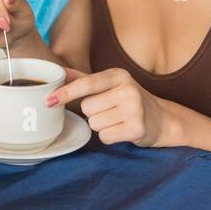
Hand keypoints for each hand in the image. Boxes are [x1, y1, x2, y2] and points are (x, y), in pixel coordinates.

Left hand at [48, 67, 179, 147]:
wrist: (162, 119)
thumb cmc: (129, 100)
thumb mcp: (110, 85)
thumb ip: (83, 79)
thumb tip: (58, 71)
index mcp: (118, 75)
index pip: (87, 84)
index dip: (66, 93)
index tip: (49, 101)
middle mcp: (128, 89)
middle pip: (88, 108)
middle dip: (93, 113)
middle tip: (110, 111)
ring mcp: (134, 109)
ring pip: (95, 124)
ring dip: (102, 126)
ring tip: (118, 120)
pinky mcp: (137, 128)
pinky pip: (106, 137)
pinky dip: (110, 137)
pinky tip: (122, 130)